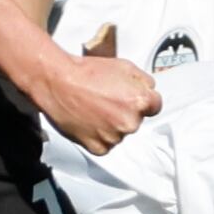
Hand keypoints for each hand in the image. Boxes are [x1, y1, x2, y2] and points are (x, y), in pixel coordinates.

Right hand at [38, 48, 165, 153]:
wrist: (58, 83)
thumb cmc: (86, 72)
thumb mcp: (123, 65)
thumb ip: (143, 80)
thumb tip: (149, 89)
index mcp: (139, 101)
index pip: (155, 106)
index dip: (143, 100)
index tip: (131, 98)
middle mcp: (130, 122)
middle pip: (136, 120)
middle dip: (125, 111)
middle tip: (106, 99)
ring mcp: (114, 137)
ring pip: (120, 133)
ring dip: (111, 125)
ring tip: (94, 108)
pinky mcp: (98, 148)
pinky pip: (105, 144)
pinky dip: (98, 136)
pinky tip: (89, 120)